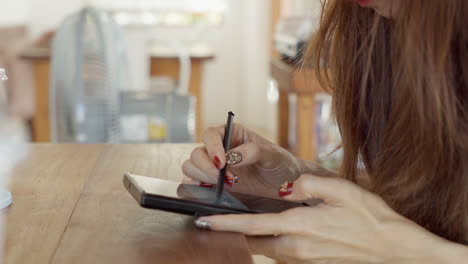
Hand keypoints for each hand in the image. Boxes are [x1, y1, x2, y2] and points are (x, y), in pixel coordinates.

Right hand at [182, 124, 301, 197]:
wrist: (284, 184)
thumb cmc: (279, 163)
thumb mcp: (272, 155)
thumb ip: (254, 152)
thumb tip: (233, 157)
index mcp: (231, 133)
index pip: (210, 134)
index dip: (212, 147)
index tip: (222, 162)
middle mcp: (218, 148)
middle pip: (196, 153)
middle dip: (206, 167)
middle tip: (223, 178)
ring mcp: (213, 166)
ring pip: (191, 167)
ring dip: (203, 177)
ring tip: (226, 184)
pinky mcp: (212, 183)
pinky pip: (193, 184)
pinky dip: (198, 188)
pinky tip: (214, 191)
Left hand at [194, 175, 459, 263]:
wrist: (393, 250)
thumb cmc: (370, 218)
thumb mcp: (341, 190)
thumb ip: (308, 184)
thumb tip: (287, 187)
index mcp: (299, 227)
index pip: (251, 227)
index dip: (224, 224)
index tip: (202, 220)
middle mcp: (296, 248)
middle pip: (253, 243)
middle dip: (233, 234)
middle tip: (215, 221)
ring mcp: (303, 260)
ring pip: (267, 249)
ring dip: (253, 238)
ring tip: (242, 224)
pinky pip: (283, 254)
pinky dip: (272, 243)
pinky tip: (277, 231)